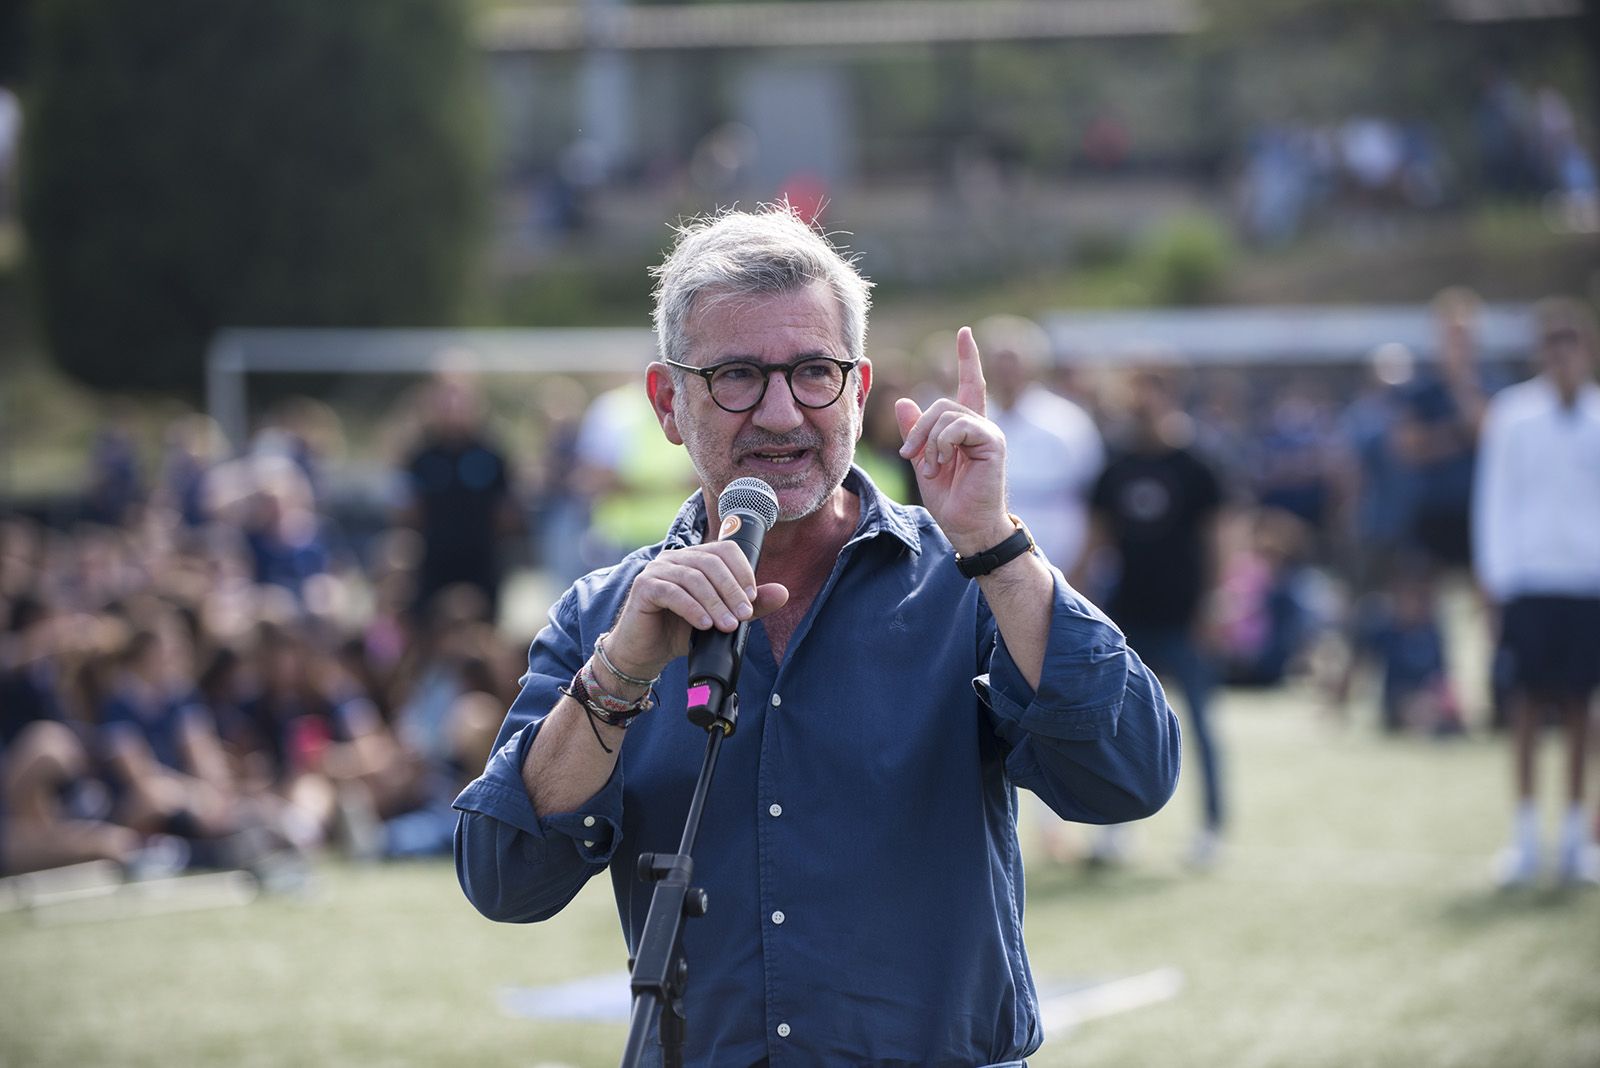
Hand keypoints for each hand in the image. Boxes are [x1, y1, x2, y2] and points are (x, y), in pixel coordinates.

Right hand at [606, 541, 788, 678]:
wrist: (645, 652)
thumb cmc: (681, 632)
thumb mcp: (720, 618)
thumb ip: (749, 605)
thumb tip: (782, 593)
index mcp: (695, 559)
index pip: (724, 550)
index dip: (742, 572)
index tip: (752, 598)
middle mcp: (676, 559)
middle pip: (710, 562)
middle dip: (731, 590)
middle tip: (744, 615)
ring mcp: (657, 570)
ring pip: (693, 578)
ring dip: (714, 603)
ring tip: (727, 625)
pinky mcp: (644, 587)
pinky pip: (671, 592)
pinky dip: (692, 608)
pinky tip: (703, 625)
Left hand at [894, 327, 1012, 553]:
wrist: (967, 527)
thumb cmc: (950, 499)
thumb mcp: (923, 461)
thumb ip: (916, 432)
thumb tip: (903, 401)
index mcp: (966, 429)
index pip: (970, 384)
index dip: (968, 358)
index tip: (965, 333)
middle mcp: (980, 425)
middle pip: (941, 404)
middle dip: (919, 429)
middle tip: (909, 455)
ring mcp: (989, 432)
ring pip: (945, 414)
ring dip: (929, 442)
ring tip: (931, 467)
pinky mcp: (993, 442)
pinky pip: (958, 427)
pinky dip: (942, 444)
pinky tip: (943, 464)